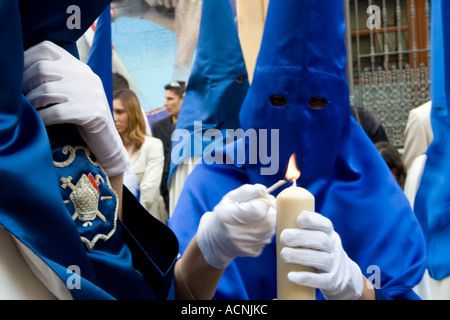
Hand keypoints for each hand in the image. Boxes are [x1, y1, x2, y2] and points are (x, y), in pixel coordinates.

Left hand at [23, 41, 128, 176]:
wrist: (107, 140)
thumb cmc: (82, 116)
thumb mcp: (73, 90)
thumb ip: (57, 77)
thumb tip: (20, 72)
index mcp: (80, 67)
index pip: (47, 48)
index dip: (26, 57)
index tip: (19, 73)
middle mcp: (86, 76)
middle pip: (42, 68)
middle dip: (25, 84)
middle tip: (23, 97)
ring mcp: (90, 93)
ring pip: (46, 90)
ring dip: (32, 103)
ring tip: (31, 111)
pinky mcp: (91, 112)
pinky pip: (55, 113)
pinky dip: (42, 118)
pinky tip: (40, 122)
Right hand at [196, 184, 275, 268]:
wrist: (216, 241)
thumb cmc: (224, 215)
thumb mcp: (230, 199)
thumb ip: (247, 191)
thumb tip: (263, 189)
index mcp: (229, 216)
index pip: (259, 208)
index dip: (264, 201)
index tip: (260, 198)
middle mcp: (237, 233)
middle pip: (269, 219)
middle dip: (268, 210)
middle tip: (260, 208)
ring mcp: (246, 245)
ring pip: (271, 228)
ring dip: (267, 221)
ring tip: (255, 219)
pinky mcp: (253, 252)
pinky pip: (268, 237)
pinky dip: (264, 231)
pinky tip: (253, 230)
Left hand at [280, 210, 363, 299]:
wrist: (342, 276)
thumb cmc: (318, 250)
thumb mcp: (316, 236)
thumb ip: (302, 228)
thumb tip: (276, 212)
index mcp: (329, 233)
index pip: (325, 224)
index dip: (313, 220)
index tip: (298, 219)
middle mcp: (333, 247)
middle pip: (321, 241)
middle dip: (301, 238)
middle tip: (283, 237)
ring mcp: (334, 265)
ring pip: (322, 260)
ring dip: (300, 256)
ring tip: (283, 254)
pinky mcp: (332, 281)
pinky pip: (321, 280)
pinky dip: (306, 278)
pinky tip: (291, 276)